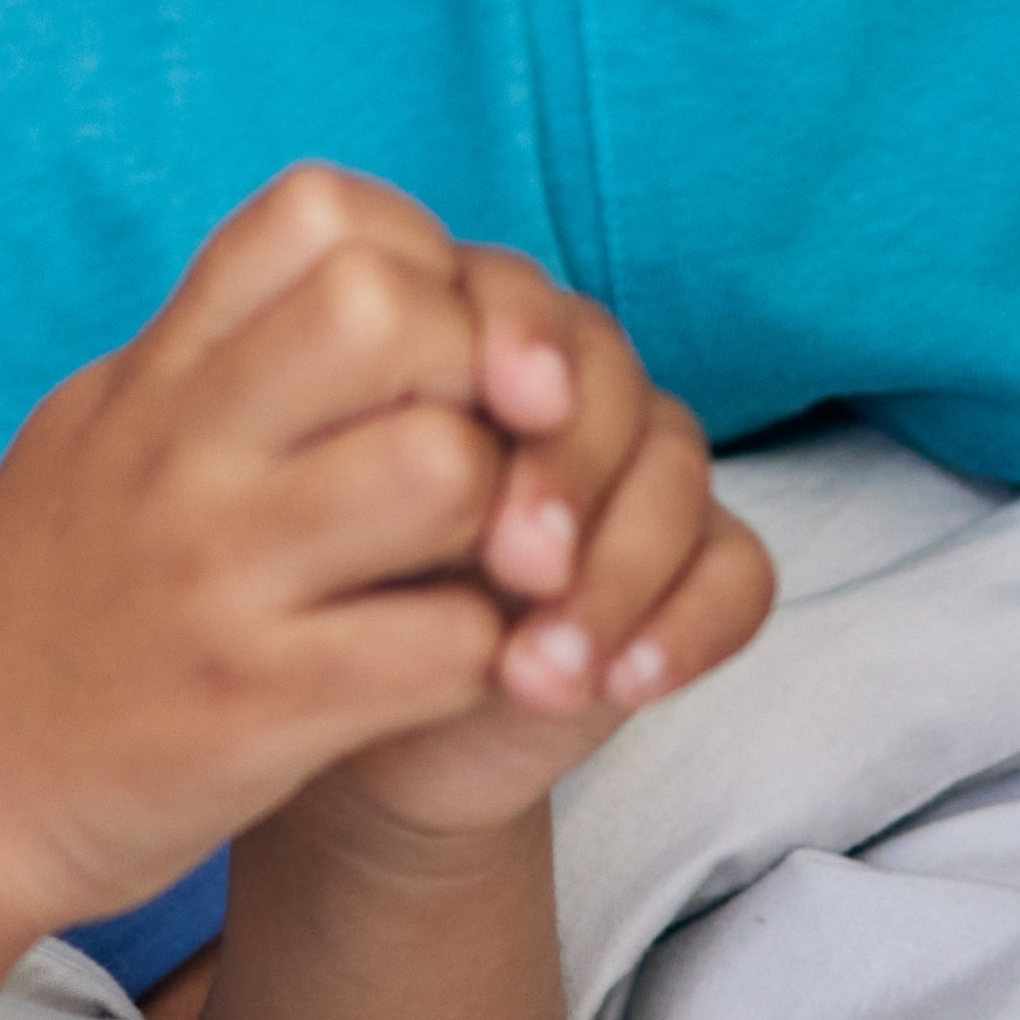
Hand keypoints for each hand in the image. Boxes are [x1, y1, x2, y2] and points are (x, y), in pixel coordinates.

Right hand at [0, 167, 539, 932]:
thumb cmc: (36, 613)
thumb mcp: (92, 439)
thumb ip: (208, 359)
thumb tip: (348, 272)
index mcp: (149, 378)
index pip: (321, 214)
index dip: (422, 262)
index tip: (433, 352)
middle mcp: (176, 453)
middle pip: (392, 312)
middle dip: (479, 374)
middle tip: (485, 457)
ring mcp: (215, 577)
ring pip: (445, 469)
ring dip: (504, 519)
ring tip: (480, 568)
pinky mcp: (257, 706)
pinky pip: (448, 643)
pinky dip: (488, 656)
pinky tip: (457, 669)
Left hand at [303, 260, 774, 840]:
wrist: (338, 722)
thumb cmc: (296, 593)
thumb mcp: (283, 515)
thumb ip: (329, 441)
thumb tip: (430, 439)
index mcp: (447, 332)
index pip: (510, 298)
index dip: (511, 339)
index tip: (497, 405)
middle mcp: (550, 384)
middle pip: (603, 372)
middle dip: (567, 466)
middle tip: (521, 562)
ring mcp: (627, 470)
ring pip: (675, 466)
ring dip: (619, 571)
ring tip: (544, 669)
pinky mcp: (687, 565)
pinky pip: (737, 570)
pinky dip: (690, 624)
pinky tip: (628, 683)